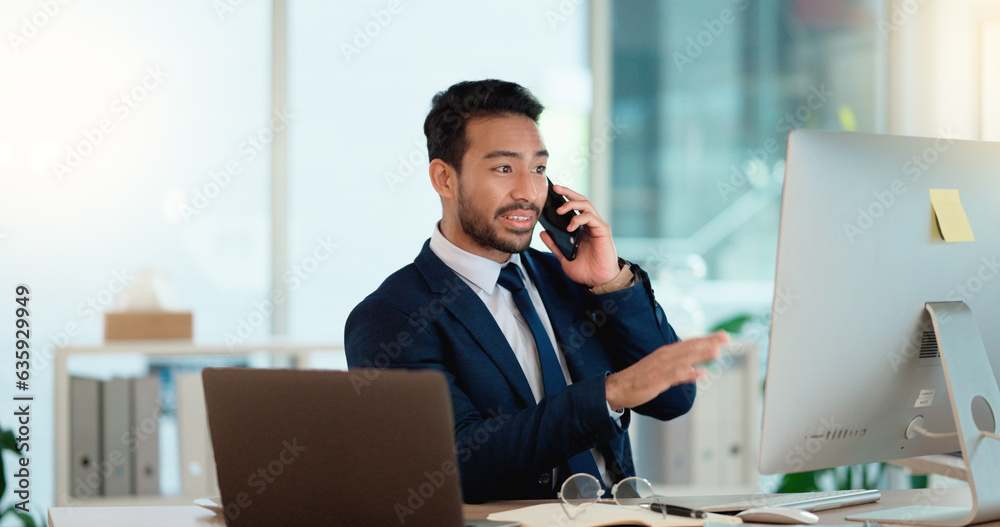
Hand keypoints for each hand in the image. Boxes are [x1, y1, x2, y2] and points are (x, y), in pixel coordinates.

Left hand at [539, 185, 619, 287]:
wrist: (598, 282)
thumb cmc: (586, 271)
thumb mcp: (564, 257)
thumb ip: (554, 245)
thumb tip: (543, 232)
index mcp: (582, 228)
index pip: (574, 207)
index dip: (565, 197)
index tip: (552, 192)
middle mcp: (591, 224)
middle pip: (581, 200)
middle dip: (568, 192)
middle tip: (555, 188)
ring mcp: (597, 226)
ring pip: (586, 205)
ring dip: (572, 204)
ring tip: (559, 210)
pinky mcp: (603, 231)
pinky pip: (591, 218)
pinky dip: (579, 219)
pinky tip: (570, 226)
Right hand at [605, 332, 728, 409]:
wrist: (618, 387)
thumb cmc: (639, 379)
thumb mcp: (662, 371)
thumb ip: (680, 370)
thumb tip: (697, 370)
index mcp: (666, 353)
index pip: (690, 343)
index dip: (707, 339)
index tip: (722, 336)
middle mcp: (665, 356)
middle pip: (691, 346)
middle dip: (709, 341)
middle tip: (726, 337)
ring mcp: (662, 367)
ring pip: (685, 358)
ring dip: (701, 354)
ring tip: (717, 350)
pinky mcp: (658, 380)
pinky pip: (675, 375)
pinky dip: (688, 373)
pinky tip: (701, 373)